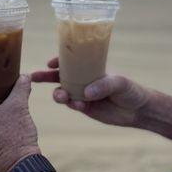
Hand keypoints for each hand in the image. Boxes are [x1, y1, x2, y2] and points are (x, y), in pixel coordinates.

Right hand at [32, 58, 151, 126]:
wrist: (138, 111)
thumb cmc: (131, 90)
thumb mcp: (119, 83)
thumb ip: (104, 86)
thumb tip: (87, 92)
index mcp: (90, 68)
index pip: (71, 61)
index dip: (58, 60)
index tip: (49, 63)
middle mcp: (84, 79)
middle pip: (60, 76)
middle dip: (46, 76)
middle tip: (33, 77)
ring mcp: (83, 94)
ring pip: (63, 91)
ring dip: (59, 93)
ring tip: (62, 96)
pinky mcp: (85, 108)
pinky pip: (73, 104)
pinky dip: (73, 104)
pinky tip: (80, 105)